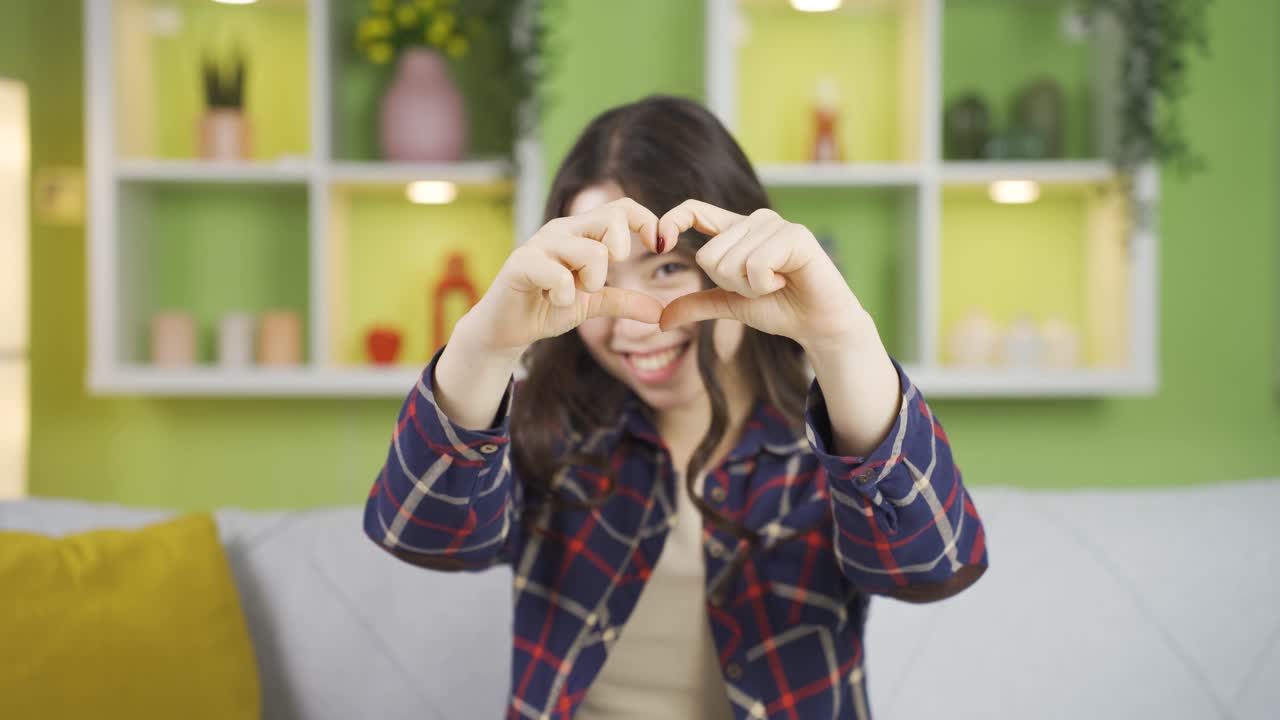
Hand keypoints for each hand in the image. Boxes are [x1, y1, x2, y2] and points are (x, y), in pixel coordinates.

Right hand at [455, 197, 664, 358]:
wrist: (506, 329)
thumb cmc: (546, 308)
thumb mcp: (593, 304)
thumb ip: (624, 301)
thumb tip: (659, 312)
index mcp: (580, 232)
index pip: (622, 208)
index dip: (648, 222)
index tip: (661, 247)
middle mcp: (561, 230)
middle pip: (611, 217)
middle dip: (619, 252)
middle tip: (599, 279)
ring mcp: (540, 244)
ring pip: (592, 251)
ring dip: (591, 282)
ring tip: (571, 294)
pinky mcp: (521, 264)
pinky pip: (560, 275)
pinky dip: (565, 296)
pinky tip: (553, 301)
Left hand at [657, 200, 872, 349]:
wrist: (819, 324)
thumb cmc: (780, 309)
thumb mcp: (731, 305)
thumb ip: (698, 305)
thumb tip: (661, 319)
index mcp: (736, 231)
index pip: (693, 210)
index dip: (671, 220)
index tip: (660, 242)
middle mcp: (754, 220)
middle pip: (709, 255)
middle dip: (731, 284)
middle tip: (761, 286)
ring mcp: (775, 224)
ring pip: (731, 263)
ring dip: (751, 287)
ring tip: (777, 284)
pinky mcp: (794, 235)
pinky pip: (755, 266)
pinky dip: (766, 285)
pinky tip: (786, 282)